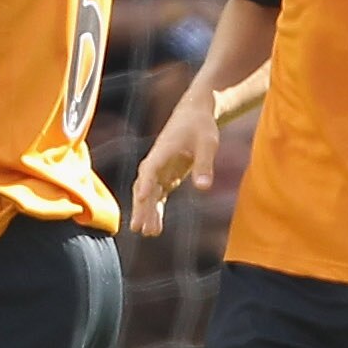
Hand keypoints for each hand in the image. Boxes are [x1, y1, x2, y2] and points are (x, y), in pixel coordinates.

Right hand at [129, 84, 222, 235]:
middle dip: (141, 207)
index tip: (142, 198)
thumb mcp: (208, 143)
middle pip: (143, 187)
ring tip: (148, 233)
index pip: (149, 170)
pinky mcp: (165, 176)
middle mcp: (155, 162)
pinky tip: (155, 228)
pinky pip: (157, 196)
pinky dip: (155, 210)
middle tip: (139, 228)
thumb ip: (204, 165)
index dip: (145, 184)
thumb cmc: (200, 126)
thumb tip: (203, 188)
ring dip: (147, 212)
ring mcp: (159, 170)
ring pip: (148, 194)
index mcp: (161, 151)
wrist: (194, 114)